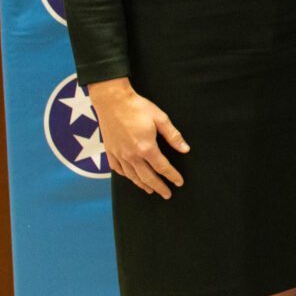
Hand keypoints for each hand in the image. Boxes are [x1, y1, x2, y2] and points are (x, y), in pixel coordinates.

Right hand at [88, 77, 187, 198]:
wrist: (112, 100)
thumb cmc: (137, 107)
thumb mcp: (161, 119)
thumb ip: (173, 136)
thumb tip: (185, 149)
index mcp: (146, 148)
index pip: (162, 167)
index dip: (172, 176)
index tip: (179, 182)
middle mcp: (131, 155)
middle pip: (147, 177)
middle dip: (159, 187)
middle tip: (167, 194)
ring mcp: (118, 154)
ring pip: (132, 176)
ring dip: (143, 185)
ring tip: (151, 190)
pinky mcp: (109, 151)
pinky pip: (118, 169)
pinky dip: (126, 176)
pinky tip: (131, 178)